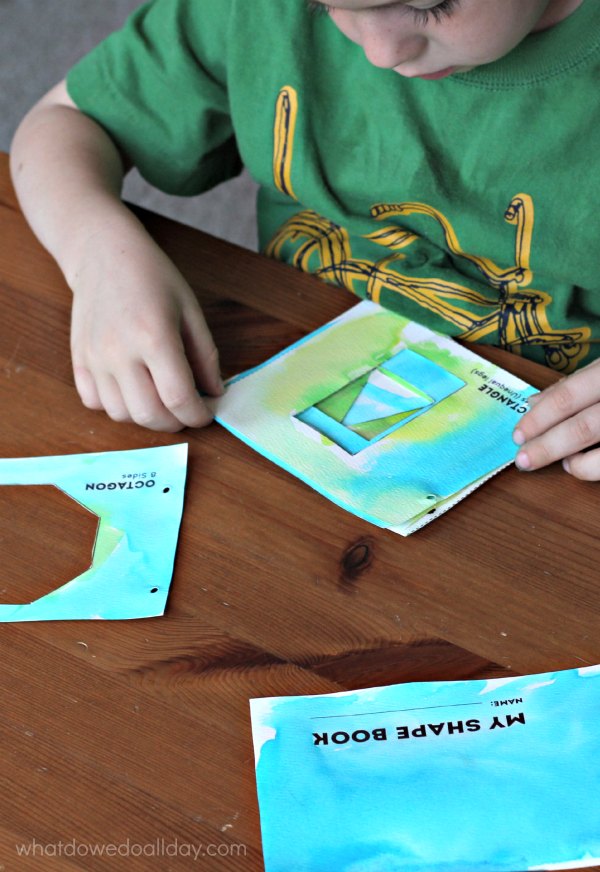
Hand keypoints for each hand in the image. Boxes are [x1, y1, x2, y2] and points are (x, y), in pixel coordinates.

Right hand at [69, 222, 222, 431]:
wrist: (102, 253)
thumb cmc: (152, 277)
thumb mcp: (190, 310)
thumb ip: (205, 356)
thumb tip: (215, 393)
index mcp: (154, 336)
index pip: (179, 398)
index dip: (198, 415)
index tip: (206, 412)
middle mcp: (120, 352)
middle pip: (149, 415)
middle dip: (175, 423)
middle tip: (186, 410)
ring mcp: (95, 358)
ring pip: (121, 415)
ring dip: (146, 417)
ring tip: (160, 398)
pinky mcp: (79, 360)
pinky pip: (95, 403)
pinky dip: (117, 407)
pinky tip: (132, 390)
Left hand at [512, 359, 599, 479]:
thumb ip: (575, 384)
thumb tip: (534, 402)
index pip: (569, 396)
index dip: (539, 418)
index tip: (517, 435)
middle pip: (583, 428)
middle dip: (547, 447)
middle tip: (523, 460)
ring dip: (577, 465)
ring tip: (565, 463)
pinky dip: (594, 469)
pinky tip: (584, 465)